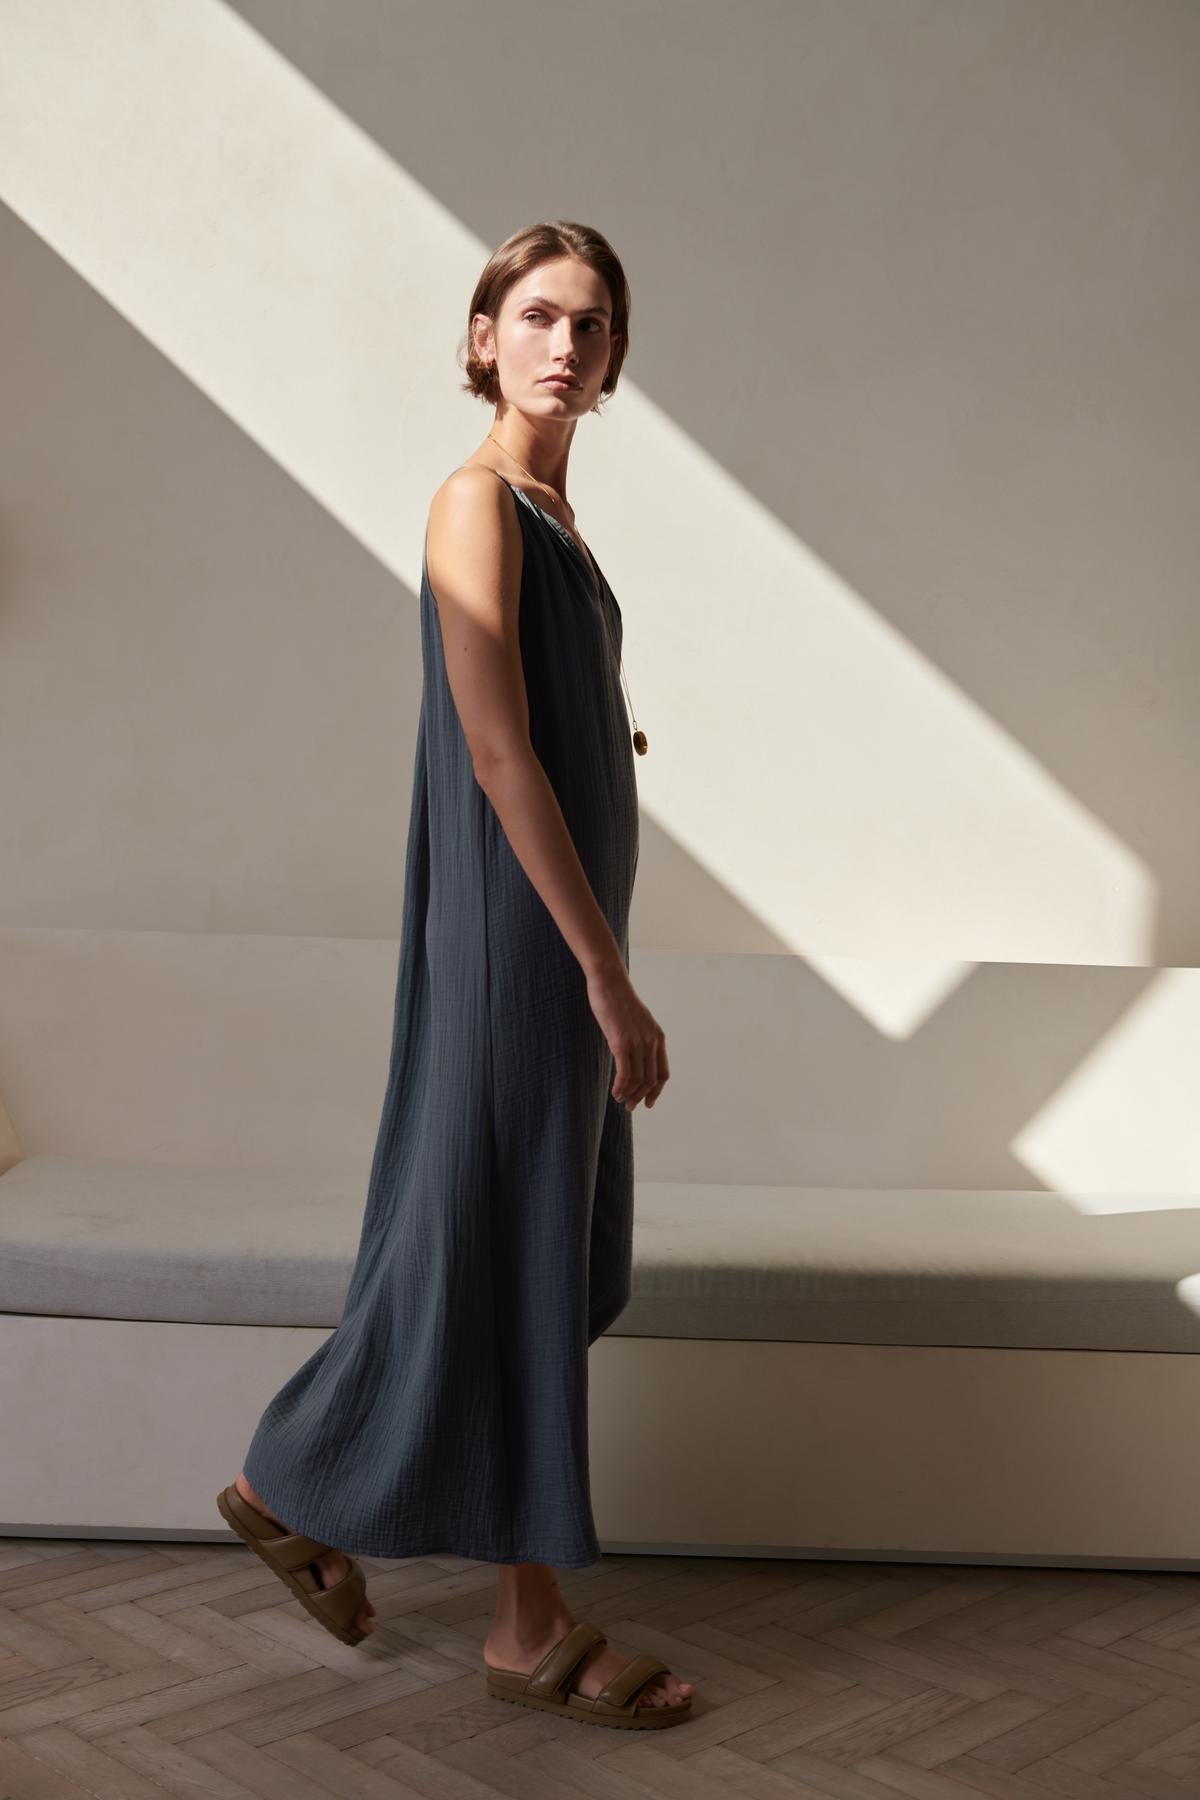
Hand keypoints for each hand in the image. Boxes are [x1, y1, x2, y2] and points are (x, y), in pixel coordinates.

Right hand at [586, 963, 669, 1111]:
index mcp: (658, 1037)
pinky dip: (621, 1087)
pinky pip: (625, 1073)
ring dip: (629, 1094)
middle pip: (650, 1080)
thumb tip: (634, 1054)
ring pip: (638, 1079)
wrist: (609, 981)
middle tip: (630, 1106)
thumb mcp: (636, 1021)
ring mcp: (637, 1042)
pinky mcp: (620, 1042)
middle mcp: (651, 1041)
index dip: (656, 1091)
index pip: (663, 1072)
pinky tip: (615, 1092)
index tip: (648, 1102)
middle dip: (641, 1097)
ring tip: (620, 1100)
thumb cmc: (618, 999)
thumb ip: (639, 1037)